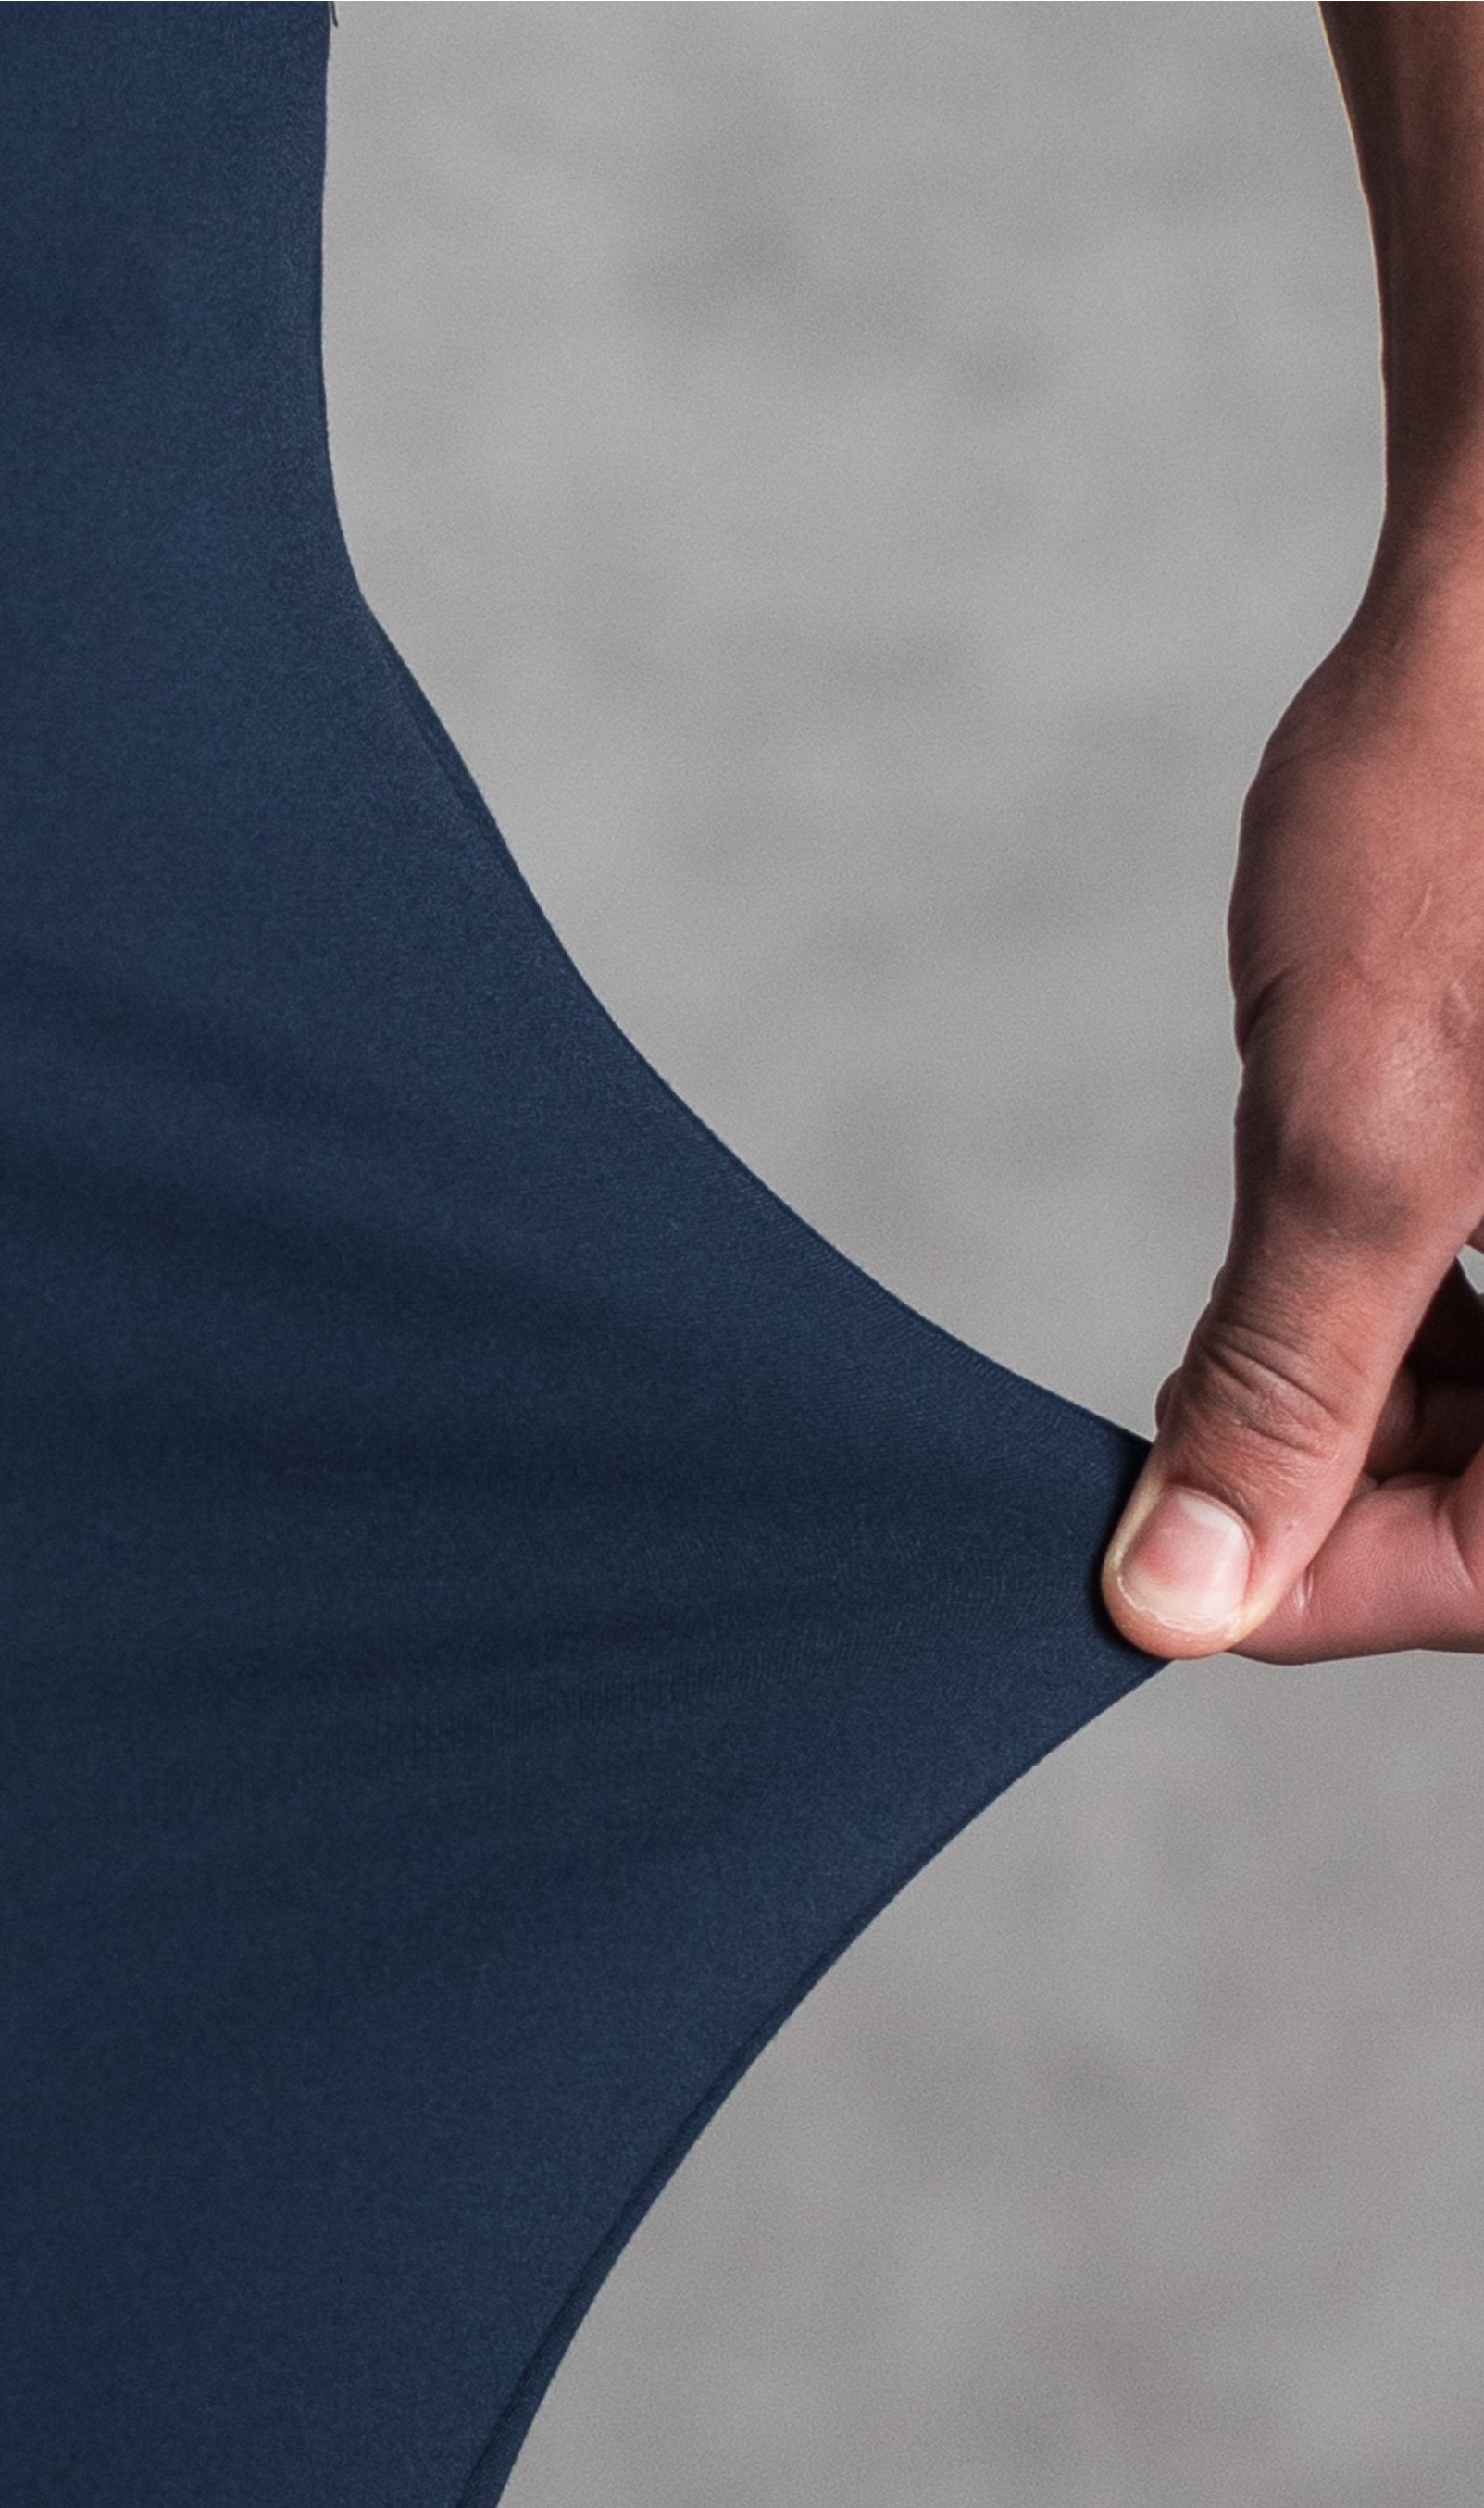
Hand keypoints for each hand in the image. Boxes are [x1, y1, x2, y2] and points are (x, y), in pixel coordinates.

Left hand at [1104, 560, 1483, 1661]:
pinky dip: (1461, 1317)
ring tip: (1268, 1355)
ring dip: (1411, 1416)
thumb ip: (1284, 1380)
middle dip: (1371, 1497)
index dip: (1338, 1583)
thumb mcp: (1355, 1133)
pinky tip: (1370, 1268)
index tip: (1173, 1568)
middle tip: (1195, 1467)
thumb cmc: (1472, 796)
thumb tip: (1183, 1591)